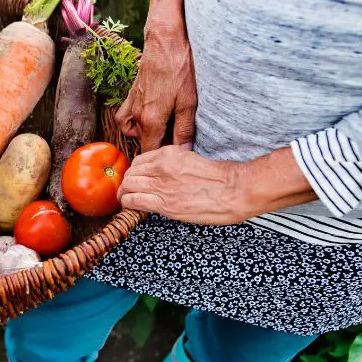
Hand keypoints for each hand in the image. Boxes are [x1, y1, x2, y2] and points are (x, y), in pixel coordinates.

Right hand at [116, 0, 196, 152]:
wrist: (164, 38)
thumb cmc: (179, 67)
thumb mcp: (189, 102)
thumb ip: (184, 130)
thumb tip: (183, 151)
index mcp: (151, 121)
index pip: (150, 152)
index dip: (160, 159)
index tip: (173, 159)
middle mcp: (137, 116)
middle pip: (143, 142)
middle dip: (157, 145)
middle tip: (176, 139)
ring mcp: (131, 105)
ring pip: (133, 131)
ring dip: (146, 134)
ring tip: (163, 129)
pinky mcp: (131, 95)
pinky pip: (125, 117)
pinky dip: (133, 122)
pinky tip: (148, 116)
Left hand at [117, 144, 247, 224]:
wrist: (236, 190)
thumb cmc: (223, 178)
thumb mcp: (193, 160)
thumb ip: (175, 165)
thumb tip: (163, 176)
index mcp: (170, 154)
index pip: (140, 161)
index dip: (135, 172)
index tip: (136, 179)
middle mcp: (162, 166)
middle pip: (131, 173)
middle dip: (127, 183)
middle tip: (127, 191)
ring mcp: (162, 185)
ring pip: (128, 186)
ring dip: (124, 194)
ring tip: (126, 200)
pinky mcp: (165, 203)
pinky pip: (134, 201)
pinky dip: (127, 204)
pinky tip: (130, 207)